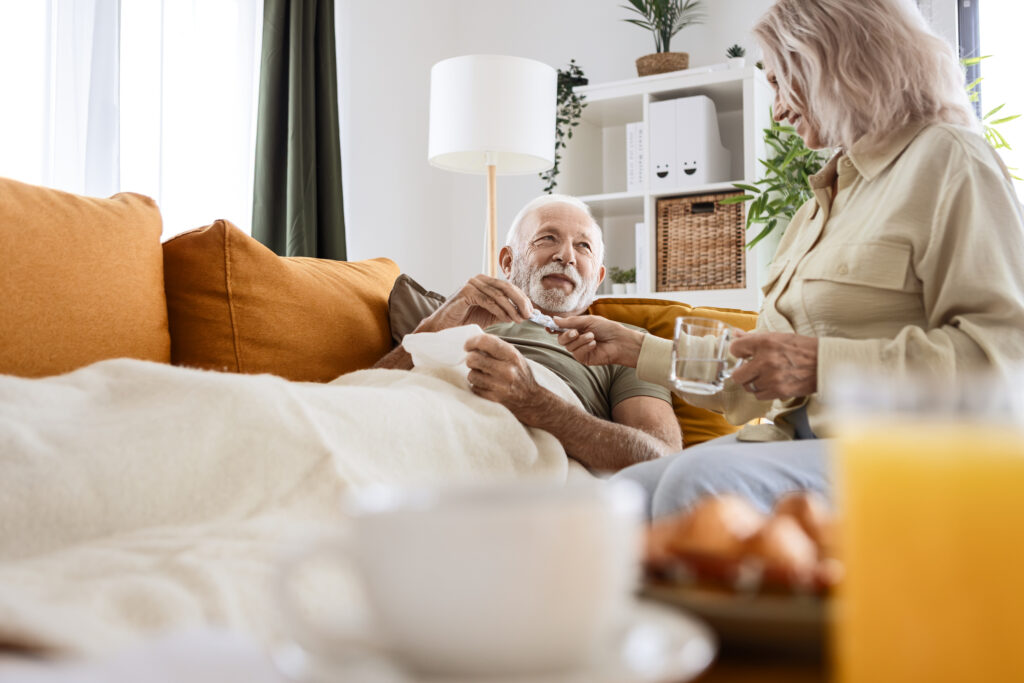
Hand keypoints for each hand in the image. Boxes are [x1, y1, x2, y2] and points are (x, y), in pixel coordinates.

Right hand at [416, 275, 533, 332]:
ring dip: (511, 308)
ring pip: (498, 294)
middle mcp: (479, 279)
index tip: (532, 311)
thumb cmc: (466, 320)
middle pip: (506, 287)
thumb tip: (526, 312)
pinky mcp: (466, 291)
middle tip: (529, 314)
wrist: (444, 327)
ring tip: (519, 319)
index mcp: (486, 282)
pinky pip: (488, 300)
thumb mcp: (490, 315)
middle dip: (520, 301)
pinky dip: (499, 310)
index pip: (509, 286)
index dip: (522, 298)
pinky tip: (506, 319)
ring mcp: (472, 283)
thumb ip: (506, 311)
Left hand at [464, 333, 548, 423]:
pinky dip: (477, 386)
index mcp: (512, 356)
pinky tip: (486, 385)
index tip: (468, 345)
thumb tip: (475, 343)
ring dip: (474, 374)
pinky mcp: (494, 398)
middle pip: (473, 359)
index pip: (485, 342)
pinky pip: (475, 388)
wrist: (532, 401)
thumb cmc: (521, 376)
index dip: (472, 342)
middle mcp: (506, 370)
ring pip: (472, 375)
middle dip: (470, 359)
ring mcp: (500, 386)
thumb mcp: (516, 357)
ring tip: (483, 375)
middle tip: (473, 361)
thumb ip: (498, 349)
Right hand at [551, 315, 644, 367]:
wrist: (620, 341)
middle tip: (575, 332)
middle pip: (561, 339)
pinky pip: (576, 353)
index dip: (553, 328)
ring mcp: (580, 350)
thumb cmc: (607, 329)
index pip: (560, 329)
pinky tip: (594, 344)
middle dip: (566, 335)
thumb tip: (554, 319)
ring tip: (592, 336)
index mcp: (577, 328)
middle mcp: (576, 340)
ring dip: (580, 340)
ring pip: (568, 346)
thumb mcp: (588, 321)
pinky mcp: (584, 359)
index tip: (549, 326)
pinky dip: (585, 346)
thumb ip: (571, 321)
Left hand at [729, 332, 817, 400]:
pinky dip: (764, 391)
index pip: (735, 349)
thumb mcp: (778, 337)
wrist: (825, 362)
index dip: (737, 352)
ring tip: (765, 376)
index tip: (743, 354)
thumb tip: (735, 334)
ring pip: (748, 387)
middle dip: (742, 373)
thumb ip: (753, 337)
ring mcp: (772, 378)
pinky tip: (772, 383)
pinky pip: (759, 395)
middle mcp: (766, 360)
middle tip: (751, 369)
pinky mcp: (779, 391)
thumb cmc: (802, 348)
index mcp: (765, 343)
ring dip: (754, 383)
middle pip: (737, 375)